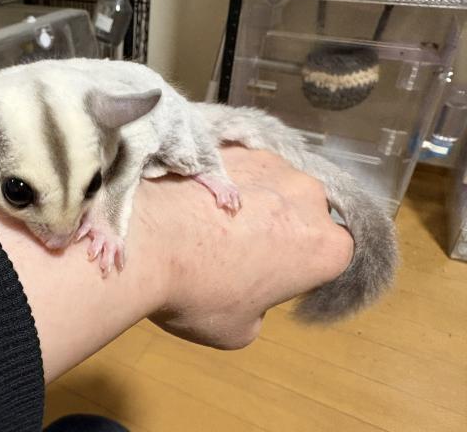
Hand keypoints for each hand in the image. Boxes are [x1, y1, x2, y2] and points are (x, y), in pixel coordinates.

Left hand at [0, 147, 352, 381]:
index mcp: (325, 246)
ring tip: (209, 221)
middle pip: (303, 213)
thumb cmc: (197, 293)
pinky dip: (224, 179)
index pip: (331, 254)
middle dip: (281, 228)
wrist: (141, 241)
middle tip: (239, 249)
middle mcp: (308, 195)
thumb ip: (261, 309)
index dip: (300, 268)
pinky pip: (238, 166)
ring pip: (271, 184)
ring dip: (254, 199)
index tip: (271, 277)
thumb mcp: (238, 330)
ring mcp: (269, 161)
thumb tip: (250, 294)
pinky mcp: (232, 144)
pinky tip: (193, 198)